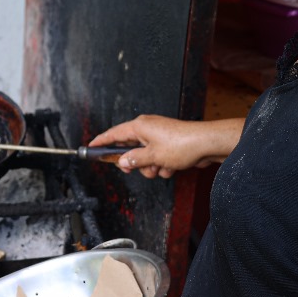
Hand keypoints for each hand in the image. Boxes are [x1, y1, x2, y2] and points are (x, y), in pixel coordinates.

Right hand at [88, 115, 242, 178]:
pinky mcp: (168, 144)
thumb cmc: (181, 144)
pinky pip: (157, 159)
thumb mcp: (152, 156)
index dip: (101, 141)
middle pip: (129, 149)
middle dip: (134, 163)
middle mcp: (147, 129)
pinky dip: (163, 166)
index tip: (91, 147)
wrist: (206, 144)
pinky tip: (172, 166)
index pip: (114, 134)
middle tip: (134, 169)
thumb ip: (133, 160)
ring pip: (144, 158)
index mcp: (139, 127)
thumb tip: (122, 162)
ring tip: (162, 167)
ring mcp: (159, 136)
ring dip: (151, 167)